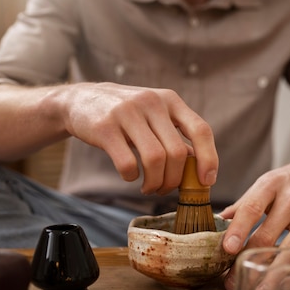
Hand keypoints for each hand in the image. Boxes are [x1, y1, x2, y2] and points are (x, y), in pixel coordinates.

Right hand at [62, 82, 217, 194]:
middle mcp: (151, 103)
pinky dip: (131, 177)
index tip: (206, 181)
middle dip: (174, 180)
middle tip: (164, 189)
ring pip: (155, 160)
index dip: (208, 158)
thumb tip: (198, 168)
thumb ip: (175, 137)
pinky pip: (127, 163)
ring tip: (148, 187)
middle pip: (177, 152)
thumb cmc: (125, 114)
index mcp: (170, 100)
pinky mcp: (105, 128)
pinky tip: (130, 176)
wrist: (80, 99)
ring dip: (155, 183)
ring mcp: (127, 113)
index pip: (201, 130)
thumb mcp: (154, 116)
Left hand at [220, 149, 289, 289]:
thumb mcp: (267, 184)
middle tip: (232, 282)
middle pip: (269, 235)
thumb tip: (216, 223)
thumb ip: (243, 205)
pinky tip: (284, 285)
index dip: (238, 229)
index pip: (252, 208)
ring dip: (274, 275)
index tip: (227, 249)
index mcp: (272, 184)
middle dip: (249, 261)